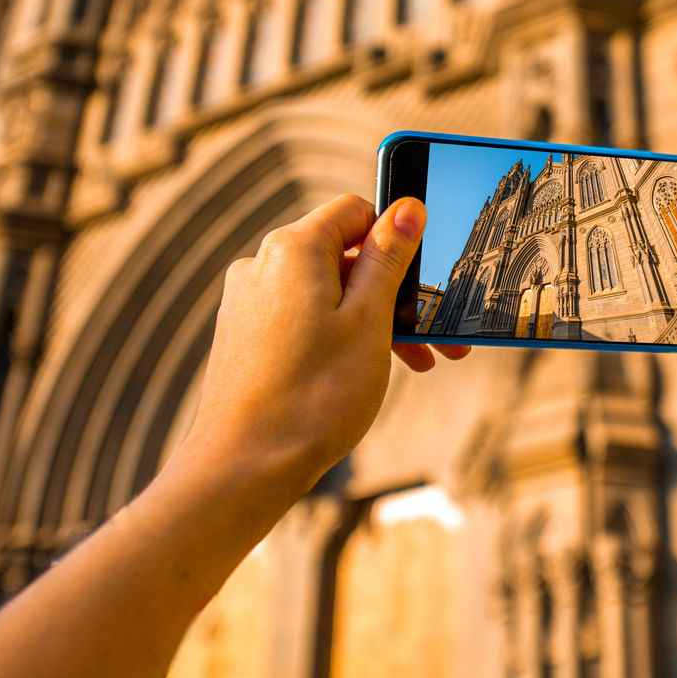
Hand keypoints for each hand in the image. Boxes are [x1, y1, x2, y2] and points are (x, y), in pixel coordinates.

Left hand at [174, 195, 460, 510]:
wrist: (243, 468)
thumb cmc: (313, 397)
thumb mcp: (370, 321)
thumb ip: (388, 259)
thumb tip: (406, 209)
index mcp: (293, 249)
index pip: (354, 211)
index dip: (396, 239)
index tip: (425, 279)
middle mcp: (262, 266)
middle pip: (342, 256)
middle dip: (392, 292)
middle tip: (433, 337)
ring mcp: (248, 303)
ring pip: (324, 293)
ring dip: (370, 320)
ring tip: (409, 364)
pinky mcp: (243, 337)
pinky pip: (300, 319)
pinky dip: (336, 336)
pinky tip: (360, 374)